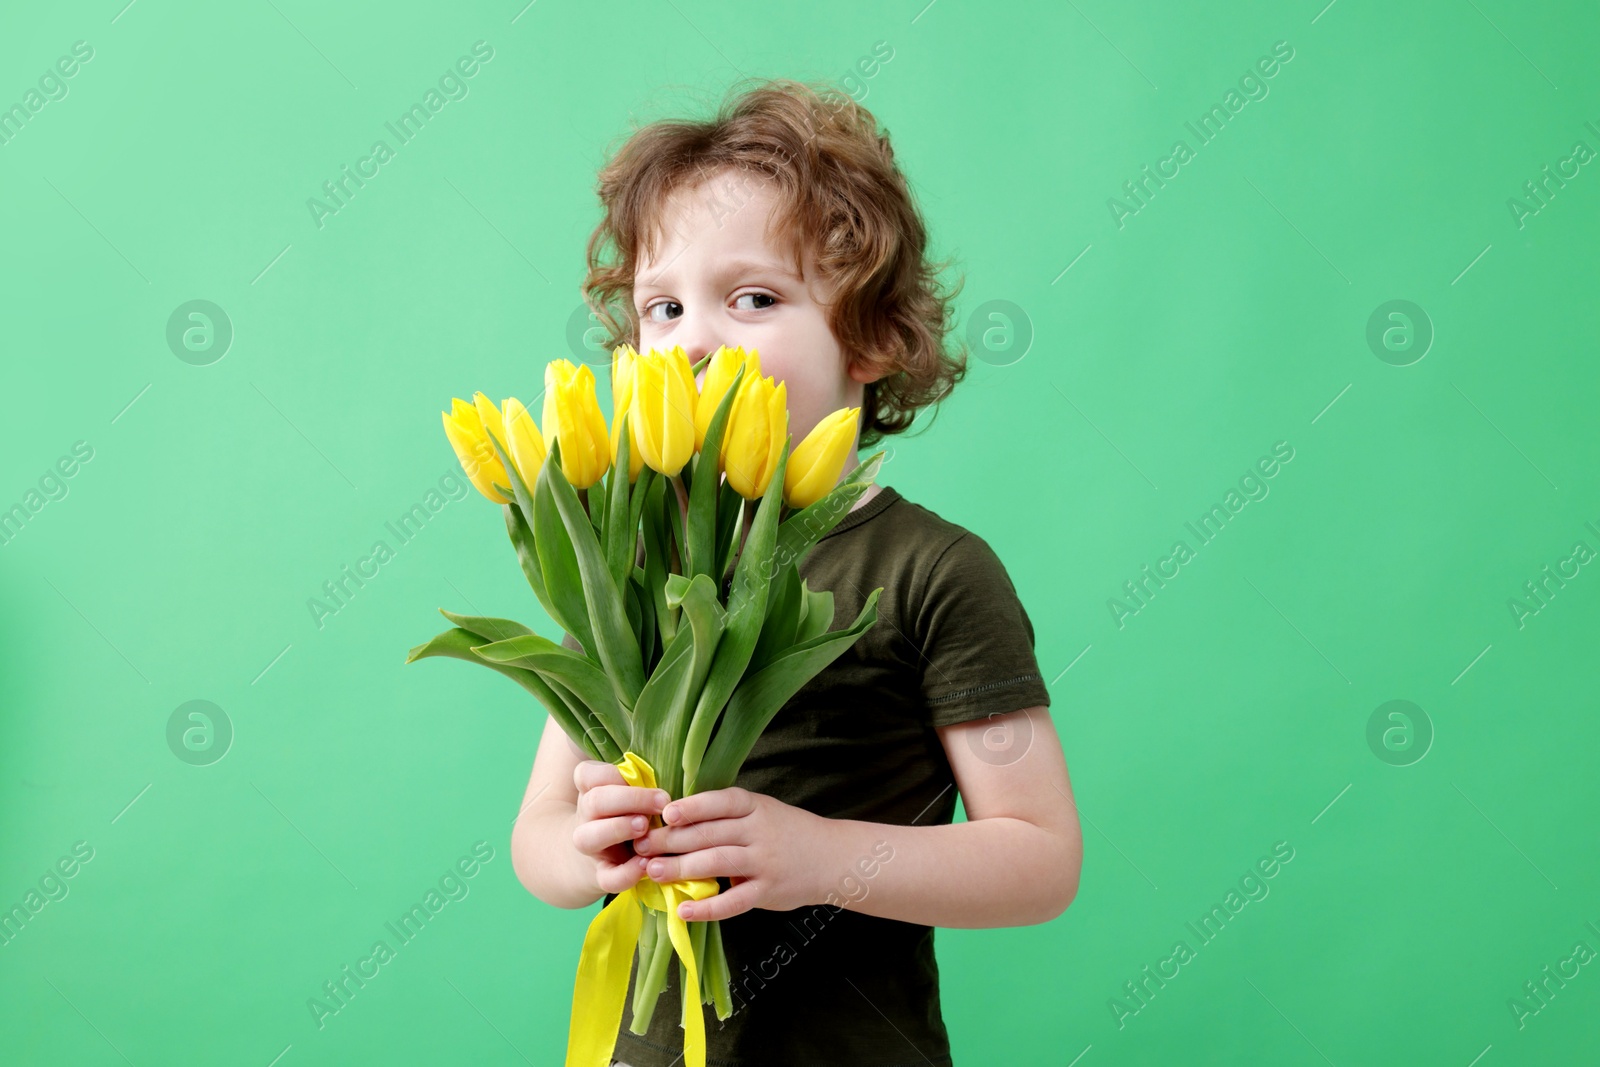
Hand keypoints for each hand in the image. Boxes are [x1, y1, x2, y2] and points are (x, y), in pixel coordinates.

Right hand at [571, 760, 668, 895]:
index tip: (641, 776)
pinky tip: (646, 865)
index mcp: (591, 790)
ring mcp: (591, 846)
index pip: (587, 774)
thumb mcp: (628, 793)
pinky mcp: (601, 874)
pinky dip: (626, 873)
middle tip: (660, 802)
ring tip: (645, 827)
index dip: (612, 774)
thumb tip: (676, 774)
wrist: (601, 855)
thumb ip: (642, 783)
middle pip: (595, 801)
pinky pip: (607, 877)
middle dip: (629, 799)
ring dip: (618, 829)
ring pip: (589, 837)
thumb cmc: (626, 812)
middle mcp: (586, 816)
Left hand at [632, 786, 831, 920]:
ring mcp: (764, 862)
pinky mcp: (767, 891)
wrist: (832, 858)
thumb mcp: (762, 811)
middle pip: (710, 833)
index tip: (664, 813)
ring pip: (716, 863)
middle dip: (671, 840)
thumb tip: (674, 820)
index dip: (692, 807)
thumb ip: (727, 815)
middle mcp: (759, 831)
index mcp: (755, 807)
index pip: (720, 802)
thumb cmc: (788, 832)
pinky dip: (707, 907)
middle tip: (641, 846)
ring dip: (680, 868)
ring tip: (652, 872)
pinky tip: (683, 910)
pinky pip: (733, 901)